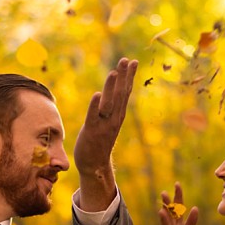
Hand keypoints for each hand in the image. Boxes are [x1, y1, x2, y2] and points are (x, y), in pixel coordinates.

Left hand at [73, 57, 137, 208]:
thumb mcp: (108, 120)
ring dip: (111, 88)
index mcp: (118, 114)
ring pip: (109, 104)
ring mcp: (103, 125)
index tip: (133, 61)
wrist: (94, 165)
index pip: (125, 92)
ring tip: (114, 72)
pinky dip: (95, 106)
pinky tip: (97, 94)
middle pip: (120, 95)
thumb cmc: (99, 140)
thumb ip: (111, 106)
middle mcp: (114, 118)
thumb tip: (115, 89)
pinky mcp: (91, 131)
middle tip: (126, 60)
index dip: (129, 76)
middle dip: (123, 77)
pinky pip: (93, 117)